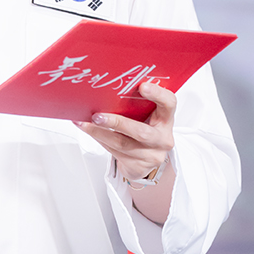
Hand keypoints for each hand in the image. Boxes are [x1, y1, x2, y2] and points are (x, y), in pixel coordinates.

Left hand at [74, 81, 176, 223]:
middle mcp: (162, 139)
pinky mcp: (138, 167)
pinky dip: (99, 140)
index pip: (169, 104)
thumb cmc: (144, 129)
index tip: (143, 86)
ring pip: (122, 144)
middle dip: (116, 123)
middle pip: (140, 132)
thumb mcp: (147, 116)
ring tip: (83, 123)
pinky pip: (114, 152)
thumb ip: (137, 104)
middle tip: (97, 116)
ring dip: (99, 132)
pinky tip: (88, 131)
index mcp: (166, 120)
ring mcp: (151, 155)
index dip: (158, 94)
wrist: (146, 159)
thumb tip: (108, 88)